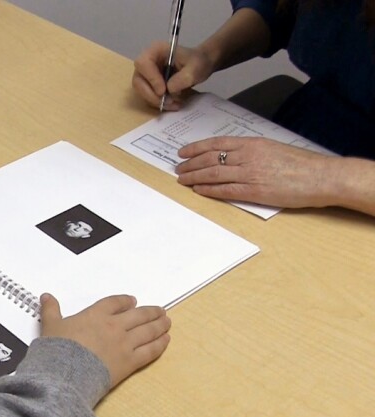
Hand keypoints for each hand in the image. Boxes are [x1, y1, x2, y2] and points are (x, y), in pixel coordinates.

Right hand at [40, 293, 170, 387]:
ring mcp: (124, 343)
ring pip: (148, 331)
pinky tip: (165, 341)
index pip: (115, 303)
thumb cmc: (58, 349)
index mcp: (95, 315)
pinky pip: (150, 351)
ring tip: (167, 322)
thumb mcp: (50, 326)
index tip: (132, 301)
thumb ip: (51, 311)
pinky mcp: (130, 362)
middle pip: (138, 315)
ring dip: (160, 325)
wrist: (67, 372)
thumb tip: (46, 297)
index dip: (125, 301)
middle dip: (150, 312)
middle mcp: (114, 326)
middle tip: (159, 311)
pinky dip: (160, 344)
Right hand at [132, 41, 215, 110]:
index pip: (143, 64)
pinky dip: (158, 102)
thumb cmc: (198, 62)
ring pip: (141, 90)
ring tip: (173, 104)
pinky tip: (172, 104)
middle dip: (151, 94)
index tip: (163, 90)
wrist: (200, 65)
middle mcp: (147, 60)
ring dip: (155, 101)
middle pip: (138, 80)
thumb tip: (169, 90)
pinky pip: (147, 95)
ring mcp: (146, 73)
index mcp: (156, 50)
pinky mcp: (149, 84)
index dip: (151, 79)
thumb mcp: (195, 69)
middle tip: (168, 101)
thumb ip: (182, 79)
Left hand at [176, 136, 337, 208]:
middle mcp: (247, 156)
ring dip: (194, 177)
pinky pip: (225, 190)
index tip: (182, 152)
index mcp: (252, 143)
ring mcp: (249, 174)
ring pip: (213, 174)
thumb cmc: (301, 164)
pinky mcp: (254, 191)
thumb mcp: (273, 148)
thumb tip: (232, 156)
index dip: (195, 148)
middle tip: (178, 169)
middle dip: (190, 164)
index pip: (216, 143)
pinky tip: (198, 190)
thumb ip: (251, 151)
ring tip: (182, 180)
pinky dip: (208, 190)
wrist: (321, 177)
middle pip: (210, 159)